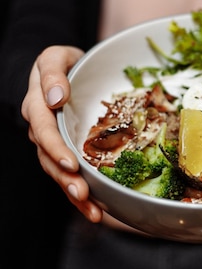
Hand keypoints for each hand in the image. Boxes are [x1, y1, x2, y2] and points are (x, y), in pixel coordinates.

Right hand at [21, 45, 103, 222]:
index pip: (43, 130)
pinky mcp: (67, 152)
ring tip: (93, 211)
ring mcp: (54, 144)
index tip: (70, 163)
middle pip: (49, 159)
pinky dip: (82, 196)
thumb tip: (55, 96)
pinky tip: (97, 211)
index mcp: (37, 107)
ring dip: (74, 194)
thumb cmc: (64, 63)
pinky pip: (71, 176)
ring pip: (59, 173)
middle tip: (82, 193)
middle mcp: (43, 130)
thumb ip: (52, 72)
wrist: (67, 71)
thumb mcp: (55, 57)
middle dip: (65, 179)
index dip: (55, 147)